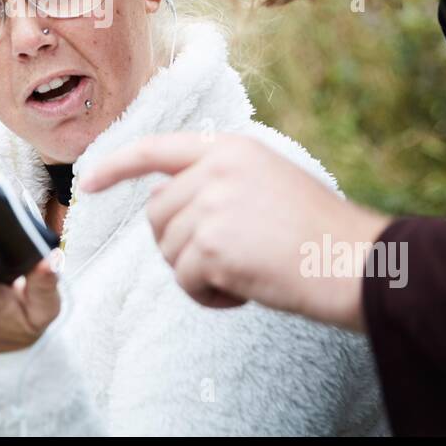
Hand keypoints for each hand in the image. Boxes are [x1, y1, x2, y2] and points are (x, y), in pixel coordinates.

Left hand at [80, 133, 390, 330]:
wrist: (357, 262)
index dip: (117, 165)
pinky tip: (241, 294)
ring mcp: (211, 204)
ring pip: (168, 250)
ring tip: (241, 276)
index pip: (157, 148)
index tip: (88, 181)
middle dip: (177, 245)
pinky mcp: (211, 244)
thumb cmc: (322, 233)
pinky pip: (185, 281)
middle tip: (221, 264)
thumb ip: (218, 182)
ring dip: (197, 274)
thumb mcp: (270, 182)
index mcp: (231, 147)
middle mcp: (216, 168)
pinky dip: (207, 298)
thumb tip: (161, 201)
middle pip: (157, 214)